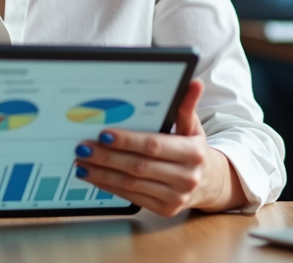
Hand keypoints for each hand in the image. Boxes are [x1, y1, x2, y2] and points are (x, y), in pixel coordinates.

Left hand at [71, 79, 244, 216]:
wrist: (209, 182)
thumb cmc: (194, 149)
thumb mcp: (193, 126)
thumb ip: (186, 105)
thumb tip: (194, 83)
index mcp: (192, 153)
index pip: (153, 145)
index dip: (127, 140)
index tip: (103, 134)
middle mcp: (186, 178)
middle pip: (138, 166)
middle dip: (107, 157)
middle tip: (83, 147)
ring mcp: (175, 197)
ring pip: (132, 184)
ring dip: (103, 174)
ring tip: (82, 162)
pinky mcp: (165, 210)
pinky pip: (132, 197)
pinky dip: (110, 187)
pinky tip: (94, 176)